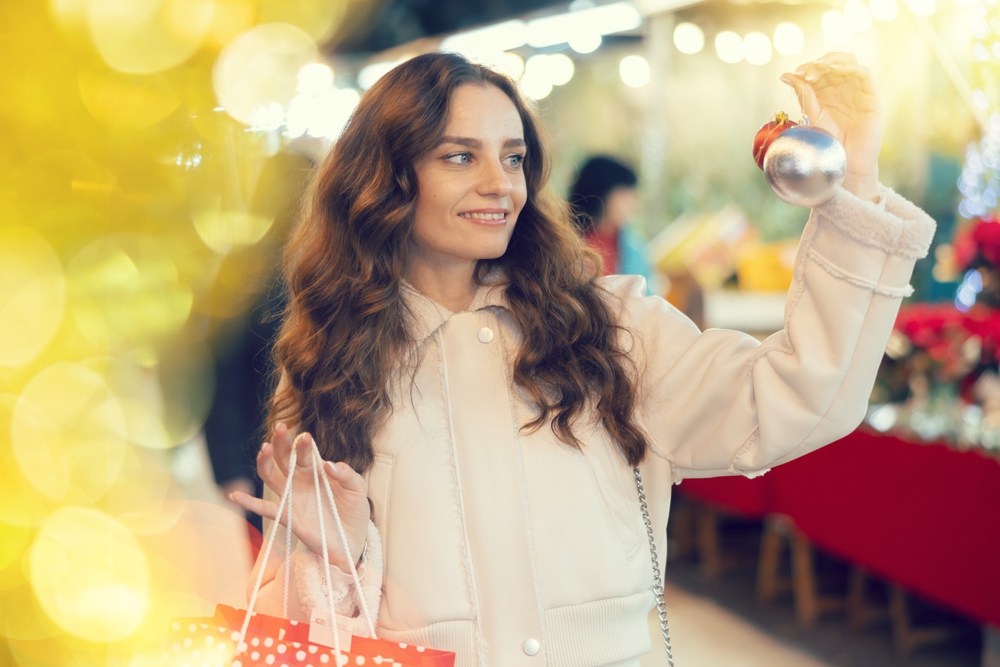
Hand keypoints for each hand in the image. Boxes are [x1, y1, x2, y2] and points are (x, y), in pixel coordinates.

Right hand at [231, 424, 369, 572]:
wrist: (351, 539)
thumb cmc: (354, 510)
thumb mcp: (357, 488)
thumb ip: (346, 474)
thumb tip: (327, 464)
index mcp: (316, 469)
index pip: (305, 451)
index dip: (303, 443)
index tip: (306, 437)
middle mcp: (300, 480)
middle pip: (284, 457)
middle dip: (281, 442)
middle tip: (281, 428)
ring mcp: (291, 497)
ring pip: (270, 475)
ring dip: (265, 462)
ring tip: (265, 448)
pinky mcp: (286, 516)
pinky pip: (264, 508)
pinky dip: (248, 503)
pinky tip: (235, 495)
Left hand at [781, 52, 882, 202]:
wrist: (845, 163)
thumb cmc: (828, 142)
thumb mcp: (812, 114)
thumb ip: (803, 94)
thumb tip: (785, 75)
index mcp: (827, 93)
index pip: (820, 70)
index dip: (808, 67)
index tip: (797, 73)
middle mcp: (842, 89)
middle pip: (834, 64)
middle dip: (819, 64)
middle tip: (807, 72)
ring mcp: (857, 92)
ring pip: (850, 64)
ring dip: (834, 61)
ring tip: (820, 68)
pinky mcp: (871, 97)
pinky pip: (864, 75)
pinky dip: (851, 68)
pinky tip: (837, 70)